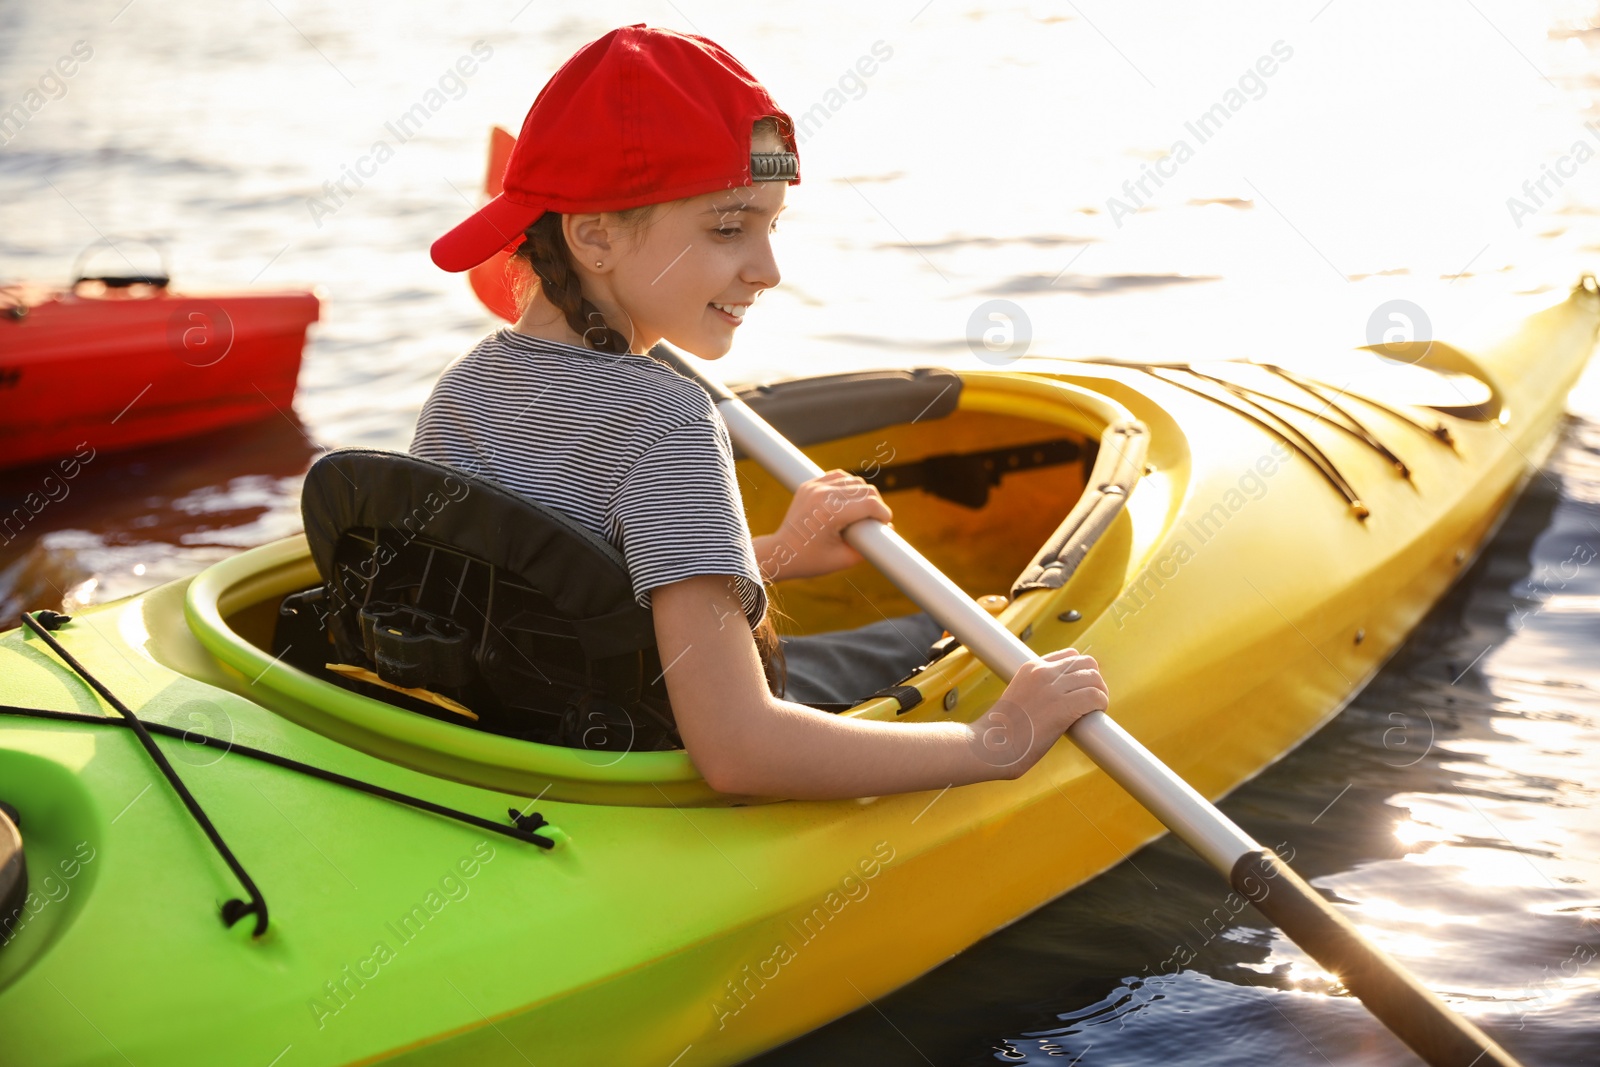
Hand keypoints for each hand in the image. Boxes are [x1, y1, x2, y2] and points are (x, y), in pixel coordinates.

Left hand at [754, 470, 892, 581]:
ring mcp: (814, 487)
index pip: (870, 504)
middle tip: (875, 520)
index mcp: (831, 513)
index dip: (883, 514)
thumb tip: (888, 529)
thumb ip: (869, 545)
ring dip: (863, 494)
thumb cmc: (811, 561)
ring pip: (853, 480)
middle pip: (864, 489)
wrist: (780, 552)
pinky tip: (850, 499)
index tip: (885, 524)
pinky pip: (838, 476)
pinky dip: (848, 485)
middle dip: (876, 504)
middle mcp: (822, 495)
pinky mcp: (809, 485)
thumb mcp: (844, 559)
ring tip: (863, 510)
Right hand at [969, 649, 1108, 778]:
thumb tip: (1059, 701)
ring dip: (1100, 694)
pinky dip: (1100, 705)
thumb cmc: (1002, 730)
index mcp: (1032, 667)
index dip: (1081, 672)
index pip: (1070, 655)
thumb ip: (1038, 691)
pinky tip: (1094, 715)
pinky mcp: (1063, 707)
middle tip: (1092, 701)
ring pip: (1094, 679)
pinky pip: (1095, 697)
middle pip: (1087, 664)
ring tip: (1094, 710)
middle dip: (1095, 681)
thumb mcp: (1019, 696)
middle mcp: (1044, 672)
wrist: (992, 745)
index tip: (1080, 689)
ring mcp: (1054, 689)